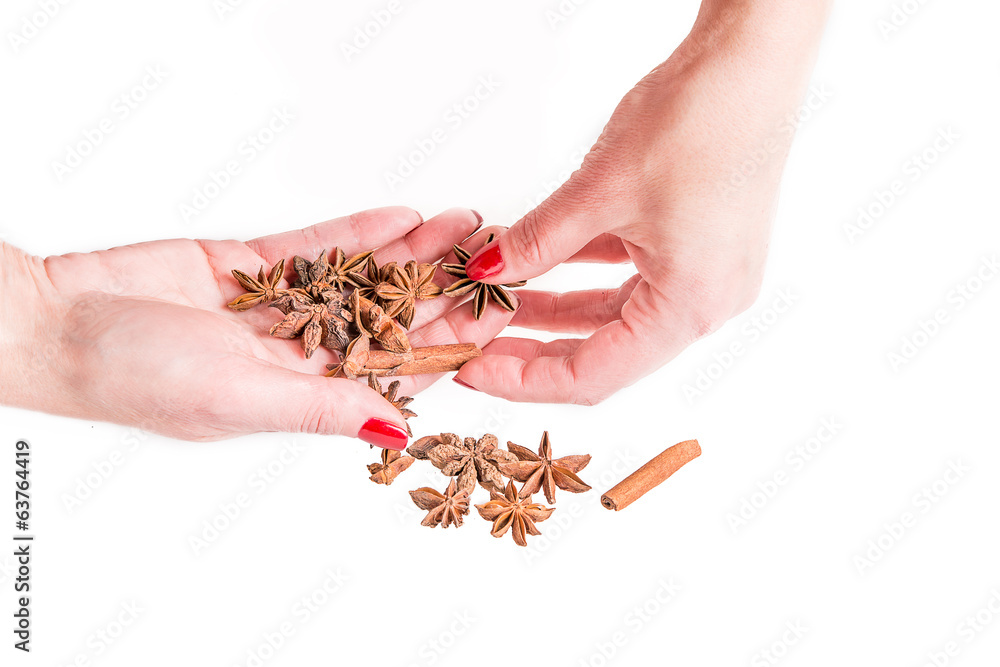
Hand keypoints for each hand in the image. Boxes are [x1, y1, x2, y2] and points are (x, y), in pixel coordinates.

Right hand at [0, 208, 510, 445]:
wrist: (60, 320)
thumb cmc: (139, 376)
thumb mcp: (241, 399)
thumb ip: (324, 410)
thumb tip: (397, 434)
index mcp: (303, 395)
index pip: (392, 369)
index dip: (447, 344)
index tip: (495, 319)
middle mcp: (298, 352)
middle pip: (389, 316)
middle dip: (443, 288)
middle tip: (498, 259)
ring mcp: (277, 305)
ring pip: (362, 277)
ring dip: (413, 252)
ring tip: (465, 223)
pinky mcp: (250, 264)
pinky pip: (316, 245)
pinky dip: (360, 232)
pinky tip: (405, 216)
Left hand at [454, 1, 829, 403]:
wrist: (754, 58)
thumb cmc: (697, 120)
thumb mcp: (598, 192)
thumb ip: (537, 241)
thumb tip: (485, 272)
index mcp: (691, 308)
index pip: (593, 375)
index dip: (524, 381)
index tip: (471, 372)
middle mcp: (708, 304)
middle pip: (604, 352)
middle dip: (534, 349)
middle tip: (475, 345)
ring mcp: (708, 275)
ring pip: (614, 313)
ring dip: (553, 309)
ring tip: (494, 303)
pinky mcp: (700, 246)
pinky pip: (631, 277)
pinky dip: (582, 275)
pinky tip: (537, 266)